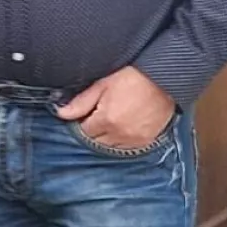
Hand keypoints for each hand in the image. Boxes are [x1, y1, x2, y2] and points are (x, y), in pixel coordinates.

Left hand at [56, 66, 175, 150]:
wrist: (164, 78)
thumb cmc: (133, 77)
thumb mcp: (103, 84)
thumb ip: (82, 102)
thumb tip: (62, 113)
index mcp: (107, 120)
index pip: (83, 132)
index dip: (81, 122)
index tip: (84, 115)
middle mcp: (120, 134)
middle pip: (96, 142)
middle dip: (92, 131)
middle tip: (96, 117)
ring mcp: (134, 140)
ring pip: (110, 147)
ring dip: (106, 138)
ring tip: (110, 121)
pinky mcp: (146, 141)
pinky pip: (126, 148)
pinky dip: (120, 141)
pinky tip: (121, 128)